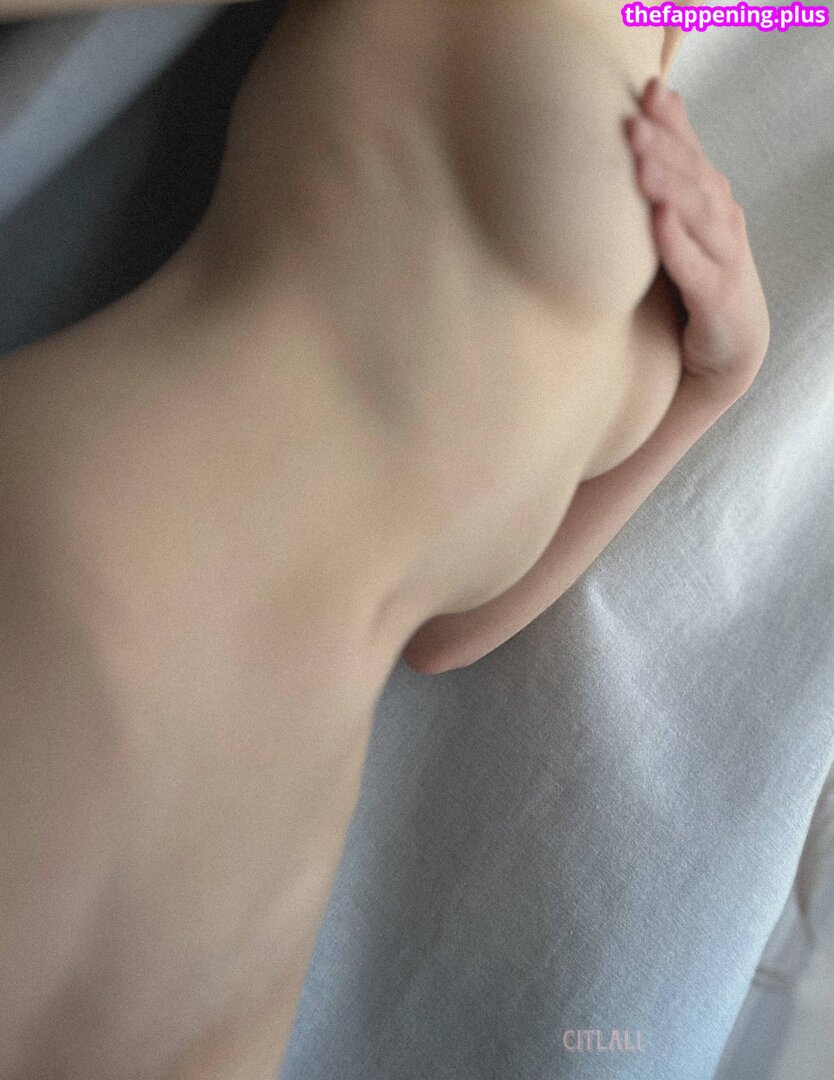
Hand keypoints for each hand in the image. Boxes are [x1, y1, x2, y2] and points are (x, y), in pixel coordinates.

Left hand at [626, 78, 769, 394]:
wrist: (726, 351)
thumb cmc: (695, 280)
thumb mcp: (678, 229)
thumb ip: (660, 188)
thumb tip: (632, 134)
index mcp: (709, 200)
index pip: (691, 151)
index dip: (672, 120)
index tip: (647, 88)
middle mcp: (721, 220)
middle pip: (695, 175)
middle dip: (665, 146)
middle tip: (632, 122)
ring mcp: (723, 256)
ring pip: (699, 213)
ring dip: (670, 185)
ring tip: (641, 163)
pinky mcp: (716, 296)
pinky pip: (694, 266)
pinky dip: (676, 242)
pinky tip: (658, 221)